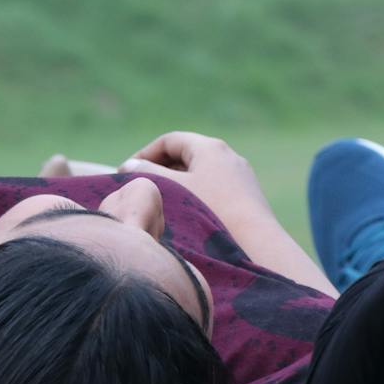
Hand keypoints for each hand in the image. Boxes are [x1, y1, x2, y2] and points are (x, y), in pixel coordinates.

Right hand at [120, 131, 278, 234]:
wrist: (257, 243)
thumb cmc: (212, 212)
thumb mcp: (174, 190)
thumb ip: (148, 174)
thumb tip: (129, 165)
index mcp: (209, 147)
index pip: (169, 140)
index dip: (144, 154)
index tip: (126, 173)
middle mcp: (228, 155)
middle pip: (185, 155)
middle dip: (159, 169)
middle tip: (140, 188)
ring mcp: (239, 175)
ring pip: (199, 173)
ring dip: (176, 184)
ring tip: (159, 203)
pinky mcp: (246, 196)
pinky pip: (213, 187)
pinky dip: (194, 195)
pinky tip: (186, 217)